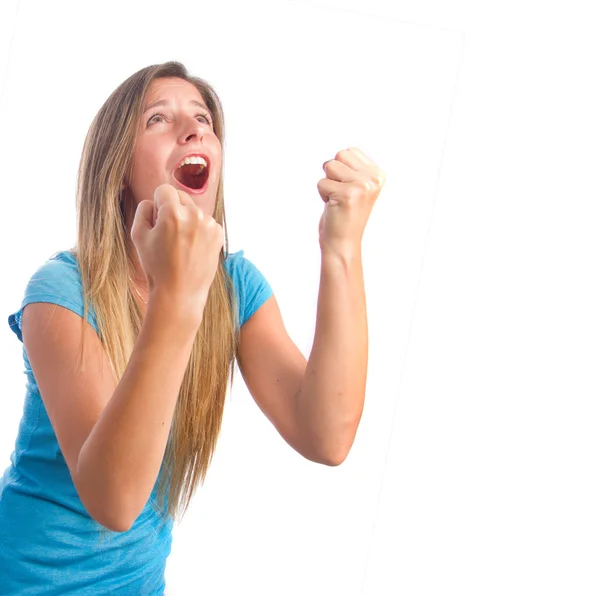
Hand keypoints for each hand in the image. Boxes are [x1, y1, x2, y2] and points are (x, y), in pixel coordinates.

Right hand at [130, 184, 222, 321]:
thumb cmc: (156, 266)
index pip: (164, 190)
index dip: (157, 204)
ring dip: (187, 219)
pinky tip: (192, 247)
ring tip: (180, 244)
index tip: (157, 220)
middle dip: (172, 209)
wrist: (180, 292)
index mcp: (173, 213)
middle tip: (167, 234)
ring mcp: (209, 224)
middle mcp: (194, 215)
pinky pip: (205, 222)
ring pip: (194, 209)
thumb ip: (143, 210)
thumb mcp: (138, 236)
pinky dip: (199, 229)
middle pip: (181, 197)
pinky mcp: (218, 233)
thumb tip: (153, 201)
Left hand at [317, 147, 385, 253]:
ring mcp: (361, 186)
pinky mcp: (346, 194)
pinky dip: (322, 195)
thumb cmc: (345, 214)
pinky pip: (321, 183)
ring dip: (327, 184)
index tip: (348, 188)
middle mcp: (373, 179)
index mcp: (378, 175)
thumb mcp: (356, 186)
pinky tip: (334, 206)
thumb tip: (342, 152)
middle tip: (341, 194)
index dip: (341, 169)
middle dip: (333, 174)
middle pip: (339, 155)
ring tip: (337, 199)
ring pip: (329, 166)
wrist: (343, 242)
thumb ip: (353, 168)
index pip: (349, 151)